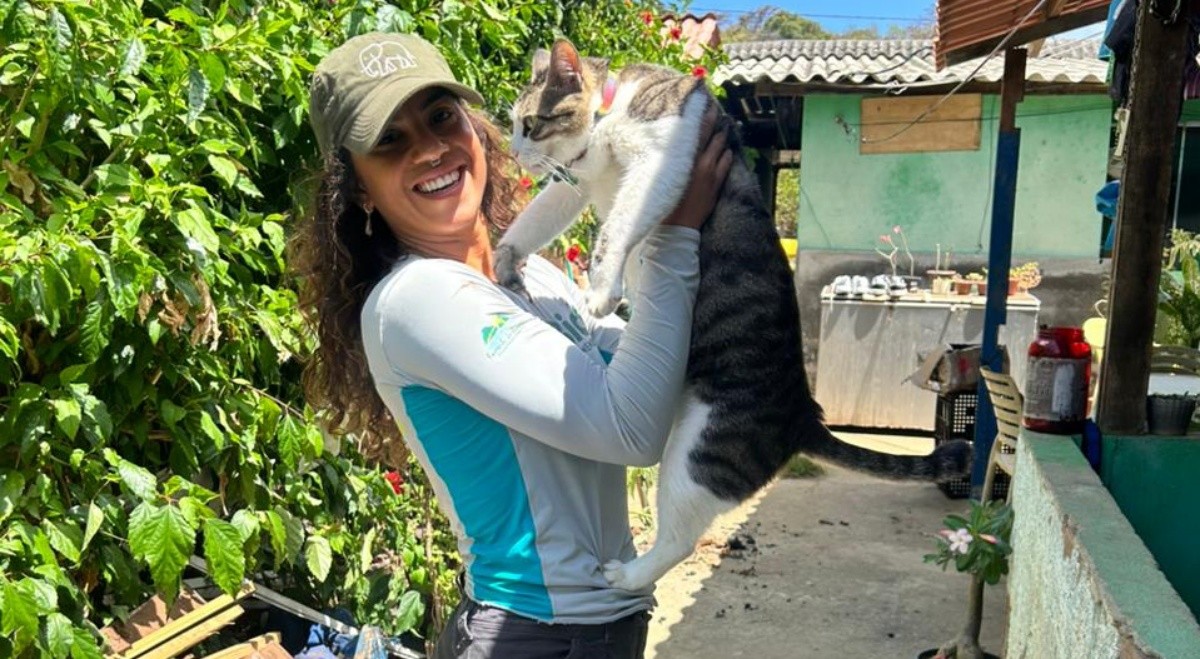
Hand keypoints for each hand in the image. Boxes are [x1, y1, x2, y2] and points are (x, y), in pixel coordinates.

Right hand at [662, 104, 733, 228]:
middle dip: (716, 123)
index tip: (708, 103)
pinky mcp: (717, 184)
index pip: (699, 131)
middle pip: (713, 135)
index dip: (705, 116)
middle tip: (716, 111)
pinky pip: (726, 163)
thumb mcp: (664, 175)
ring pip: (722, 148)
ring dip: (721, 138)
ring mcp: (712, 173)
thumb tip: (673, 144)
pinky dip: (726, 155)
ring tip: (721, 130)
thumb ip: (671, 158)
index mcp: (686, 159)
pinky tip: (725, 152)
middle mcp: (701, 163)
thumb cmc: (664, 201)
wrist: (678, 226)